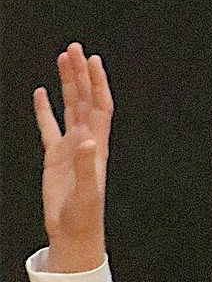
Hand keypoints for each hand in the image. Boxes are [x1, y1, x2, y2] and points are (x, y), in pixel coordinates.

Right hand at [34, 42, 112, 247]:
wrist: (74, 233)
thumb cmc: (84, 217)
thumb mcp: (87, 192)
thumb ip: (87, 166)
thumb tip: (88, 142)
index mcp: (97, 146)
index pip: (100, 106)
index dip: (97, 83)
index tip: (92, 60)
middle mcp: (86, 141)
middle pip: (84, 99)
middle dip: (80, 73)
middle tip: (74, 48)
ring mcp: (71, 147)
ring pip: (69, 107)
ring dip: (67, 84)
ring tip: (62, 59)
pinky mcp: (55, 156)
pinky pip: (50, 126)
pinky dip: (45, 109)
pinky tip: (41, 93)